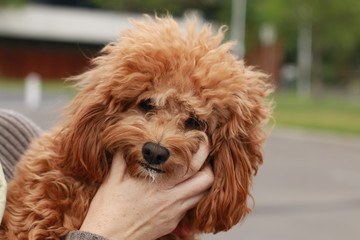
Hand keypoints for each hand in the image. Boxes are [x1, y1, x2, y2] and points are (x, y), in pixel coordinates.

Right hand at [80, 143, 213, 239]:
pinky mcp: (172, 224)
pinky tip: (179, 190)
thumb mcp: (113, 179)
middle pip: (205, 181)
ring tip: (194, 174)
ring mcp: (173, 213)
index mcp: (158, 184)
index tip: (200, 141)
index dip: (201, 151)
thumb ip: (123, 158)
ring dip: (202, 183)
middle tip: (203, 158)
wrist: (106, 239)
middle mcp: (170, 198)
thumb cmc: (108, 210)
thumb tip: (127, 141)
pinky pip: (189, 207)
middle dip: (209, 166)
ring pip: (202, 195)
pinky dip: (190, 196)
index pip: (191, 165)